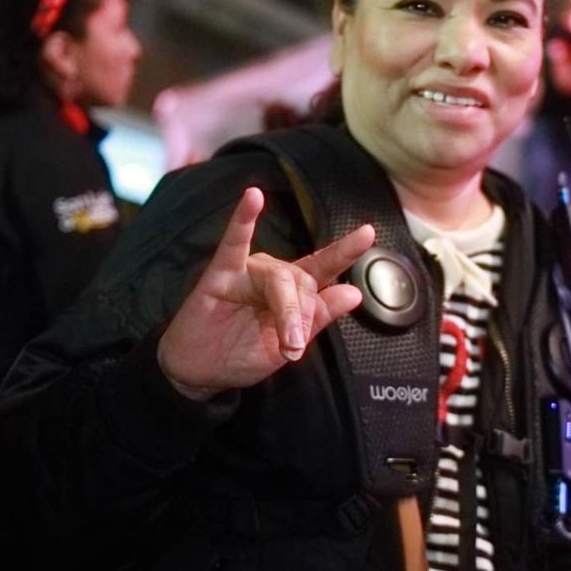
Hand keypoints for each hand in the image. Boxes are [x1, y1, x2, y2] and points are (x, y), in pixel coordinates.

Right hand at [157, 187, 373, 395]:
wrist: (201, 372)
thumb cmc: (242, 354)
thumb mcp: (287, 345)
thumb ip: (318, 317)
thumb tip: (354, 291)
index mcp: (292, 292)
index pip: (323, 267)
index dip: (345, 251)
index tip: (368, 233)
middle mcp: (273, 276)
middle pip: (302, 281)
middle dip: (302, 317)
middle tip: (294, 348)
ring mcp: (247, 272)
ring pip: (279, 278)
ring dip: (287, 312)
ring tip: (285, 345)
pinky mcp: (221, 274)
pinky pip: (233, 244)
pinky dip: (243, 220)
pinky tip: (252, 197)